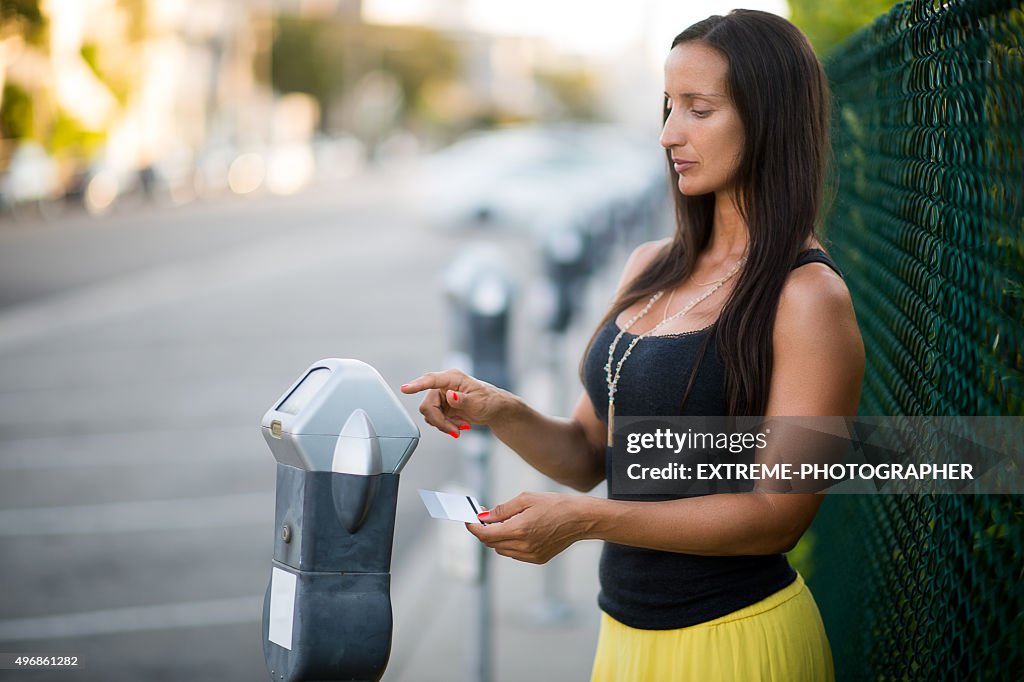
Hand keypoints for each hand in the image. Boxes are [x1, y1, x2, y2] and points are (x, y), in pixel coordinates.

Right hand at [401, 369, 509, 437]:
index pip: (431, 380)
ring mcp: (441, 397)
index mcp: (452, 378)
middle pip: (427, 406)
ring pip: (429, 415)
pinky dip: (445, 426)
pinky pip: (434, 420)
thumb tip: (450, 396)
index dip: (417, 385)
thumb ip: (463, 399)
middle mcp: (443, 386)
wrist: (493, 410)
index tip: (405, 389)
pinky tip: (459, 425)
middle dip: (440, 421)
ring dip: (444, 425)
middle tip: (455, 430)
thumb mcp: (478, 402)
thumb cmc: (489, 401)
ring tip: (461, 426)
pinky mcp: (441, 407)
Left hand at [466, 492, 587, 563]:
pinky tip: (518, 531)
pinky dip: (510, 544)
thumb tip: (484, 516)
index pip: (486, 534)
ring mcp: (531, 555)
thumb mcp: (526, 499)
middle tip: (485, 516)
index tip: (469, 520)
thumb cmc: (555, 505)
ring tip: (504, 522)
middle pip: (492, 543)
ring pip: (502, 550)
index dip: (474, 528)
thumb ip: (502, 510)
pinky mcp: (538, 559)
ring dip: (497, 538)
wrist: (580, 519)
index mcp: (519, 529)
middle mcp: (523, 546)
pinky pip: (514, 554)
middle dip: (485, 530)